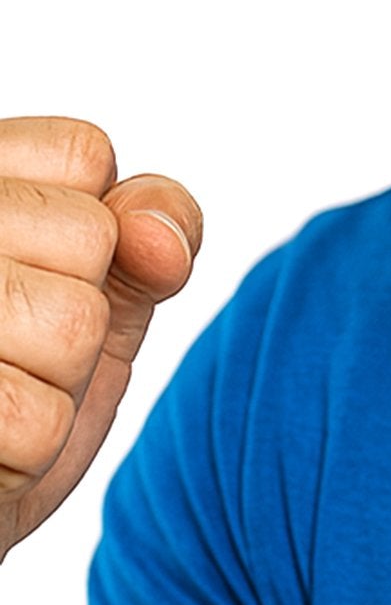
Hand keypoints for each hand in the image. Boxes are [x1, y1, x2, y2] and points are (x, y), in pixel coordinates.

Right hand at [0, 117, 201, 564]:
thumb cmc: (18, 391)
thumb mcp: (97, 296)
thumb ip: (144, 238)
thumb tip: (161, 240)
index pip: (83, 153)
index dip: (95, 230)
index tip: (38, 272)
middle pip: (88, 236)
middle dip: (78, 309)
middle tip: (13, 350)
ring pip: (72, 324)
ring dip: (58, 383)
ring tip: (1, 391)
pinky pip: (37, 419)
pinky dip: (29, 452)